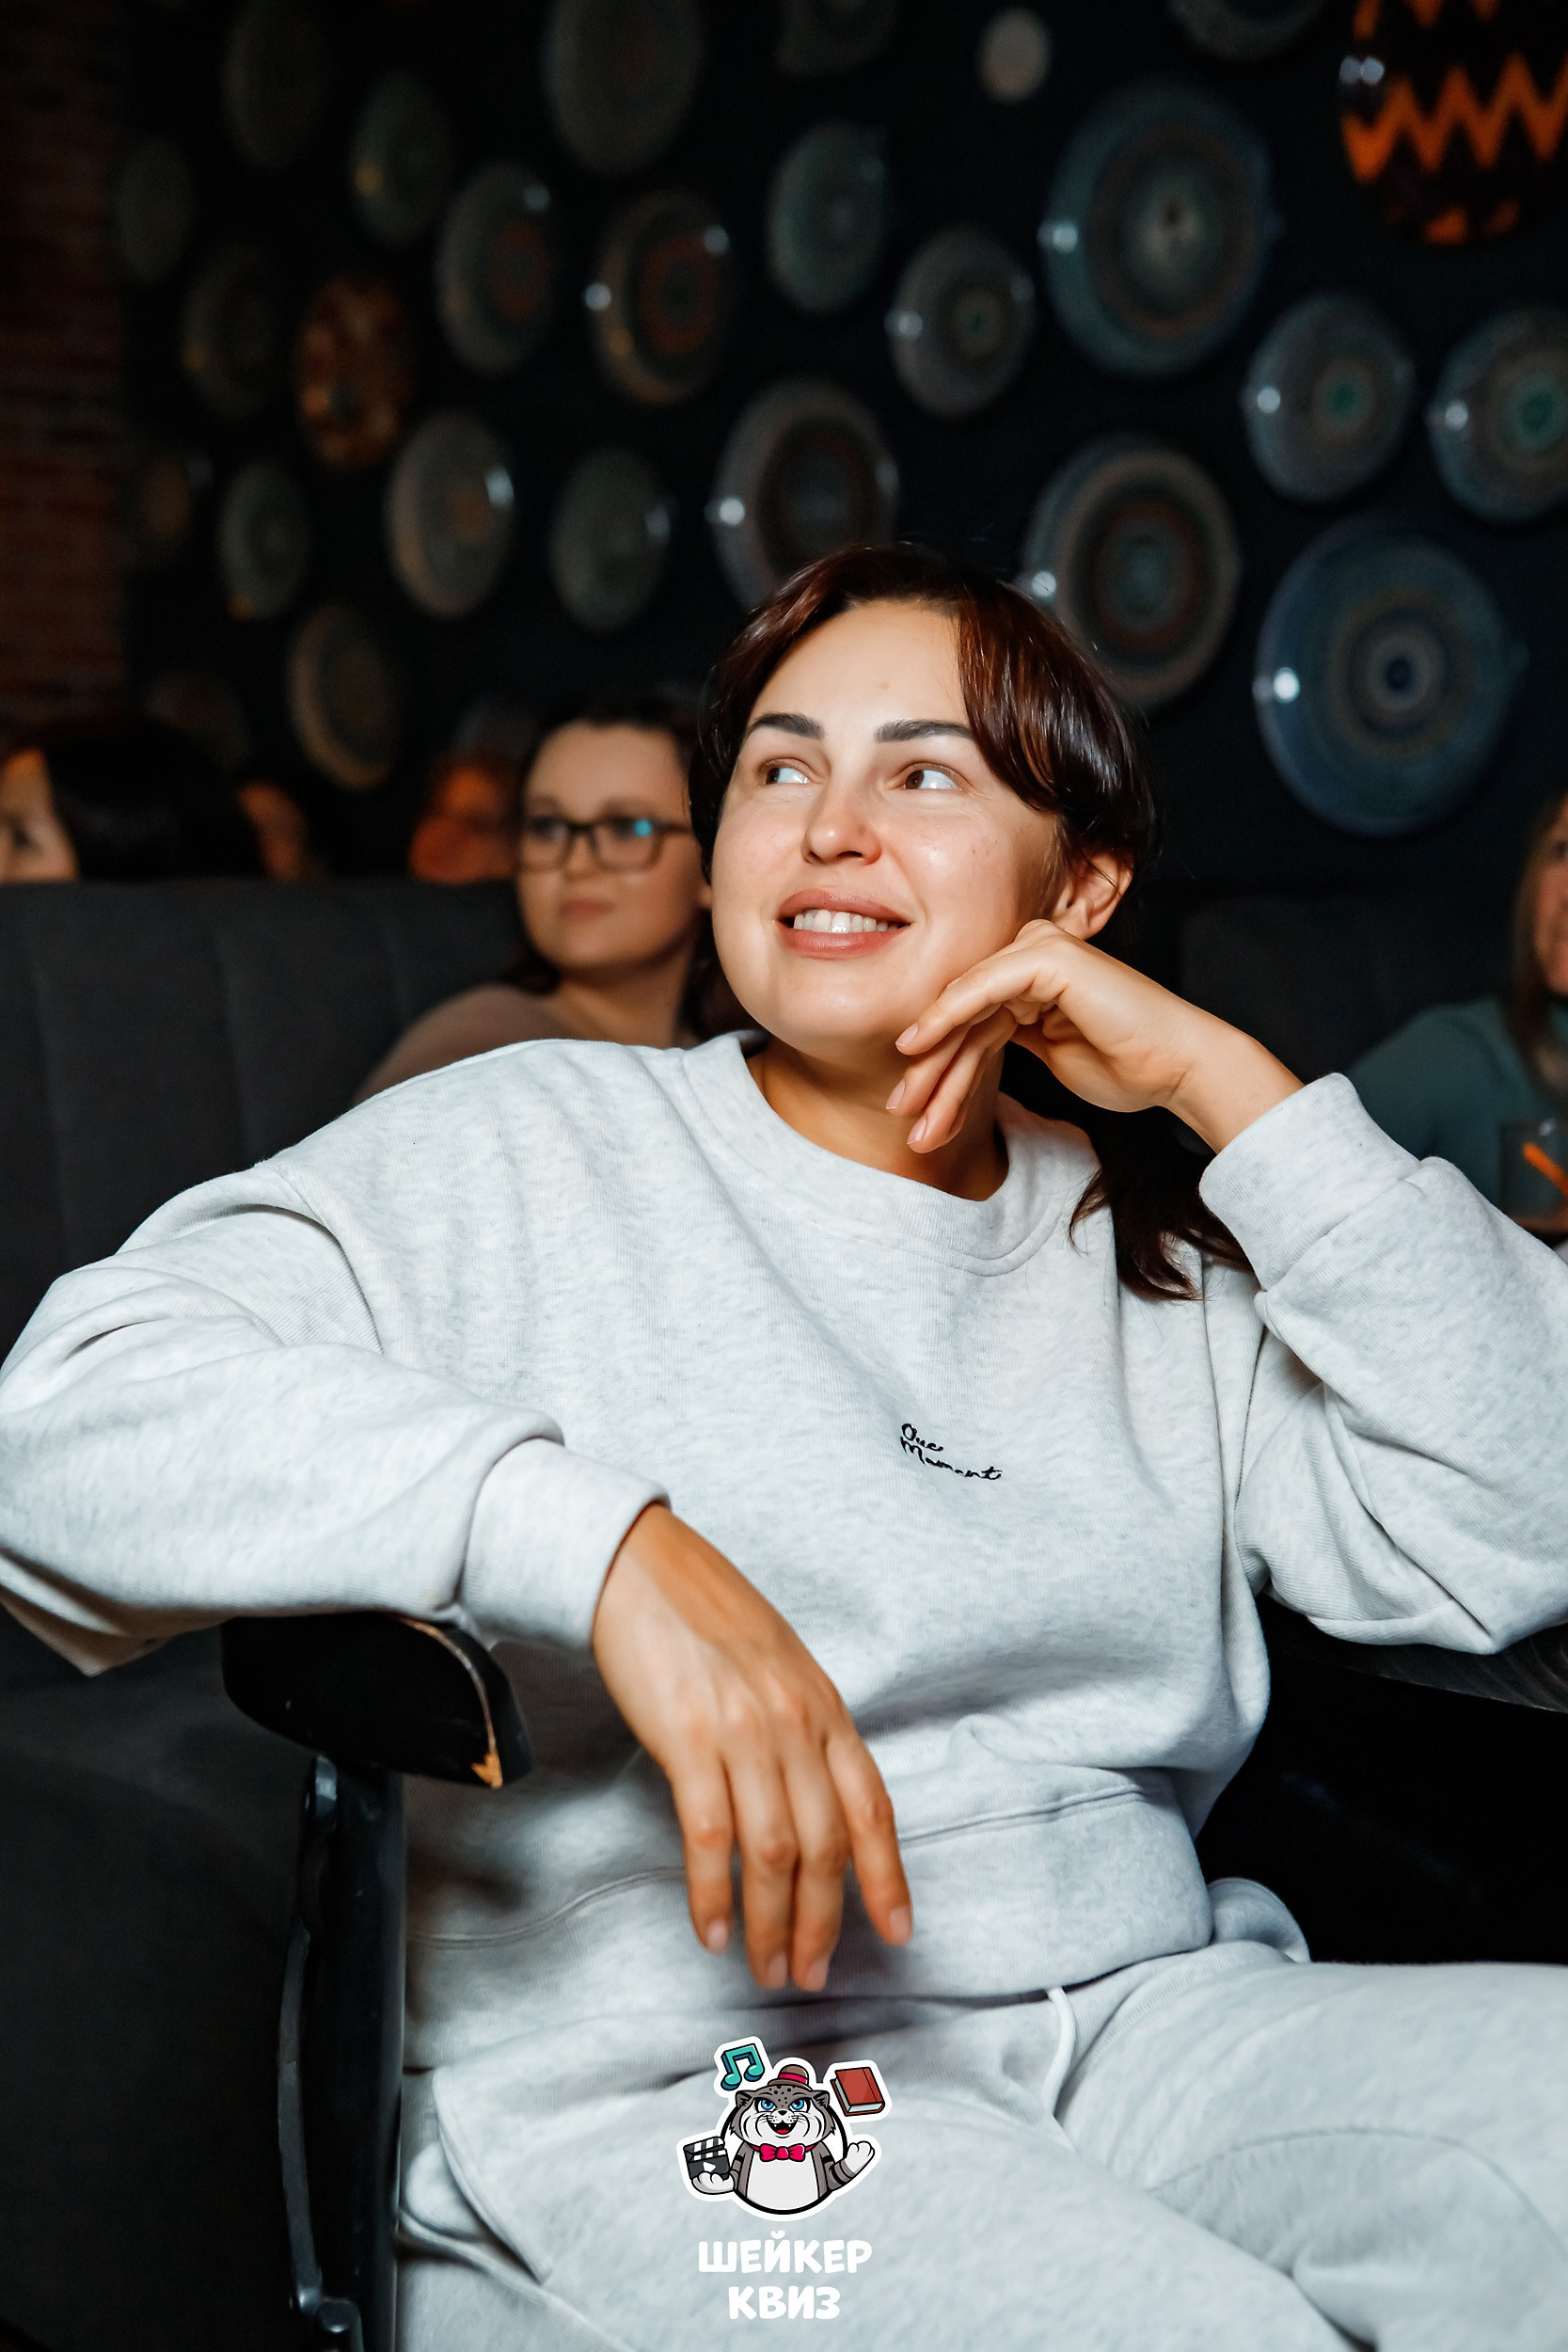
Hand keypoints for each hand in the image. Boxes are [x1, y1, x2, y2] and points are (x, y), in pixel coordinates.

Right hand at [591, 1503, 911, 1990]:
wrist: (635, 1563)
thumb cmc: (703, 1611)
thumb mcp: (778, 1663)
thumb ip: (803, 1726)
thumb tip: (816, 1798)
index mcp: (824, 1705)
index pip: (872, 1807)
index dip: (888, 1876)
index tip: (899, 1931)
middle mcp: (795, 1722)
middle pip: (826, 1845)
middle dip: (824, 1921)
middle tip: (811, 1973)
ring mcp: (744, 1731)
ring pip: (774, 1852)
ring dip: (773, 1922)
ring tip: (767, 1966)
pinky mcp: (688, 1738)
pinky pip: (710, 1836)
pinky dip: (713, 1894)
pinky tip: (713, 1930)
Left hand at [889, 918, 1299, 1154]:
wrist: (1180, 1066)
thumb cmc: (1129, 1066)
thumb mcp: (1052, 1056)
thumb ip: (1010, 1040)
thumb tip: (962, 1050)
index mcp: (1033, 979)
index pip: (974, 1024)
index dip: (944, 1069)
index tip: (918, 1114)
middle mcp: (1032, 957)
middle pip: (966, 1016)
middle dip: (932, 1069)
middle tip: (903, 1110)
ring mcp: (1039, 950)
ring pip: (968, 1008)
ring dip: (936, 1059)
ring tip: (911, 1104)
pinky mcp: (1047, 957)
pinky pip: (984, 988)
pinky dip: (949, 1016)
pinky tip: (918, 1045)